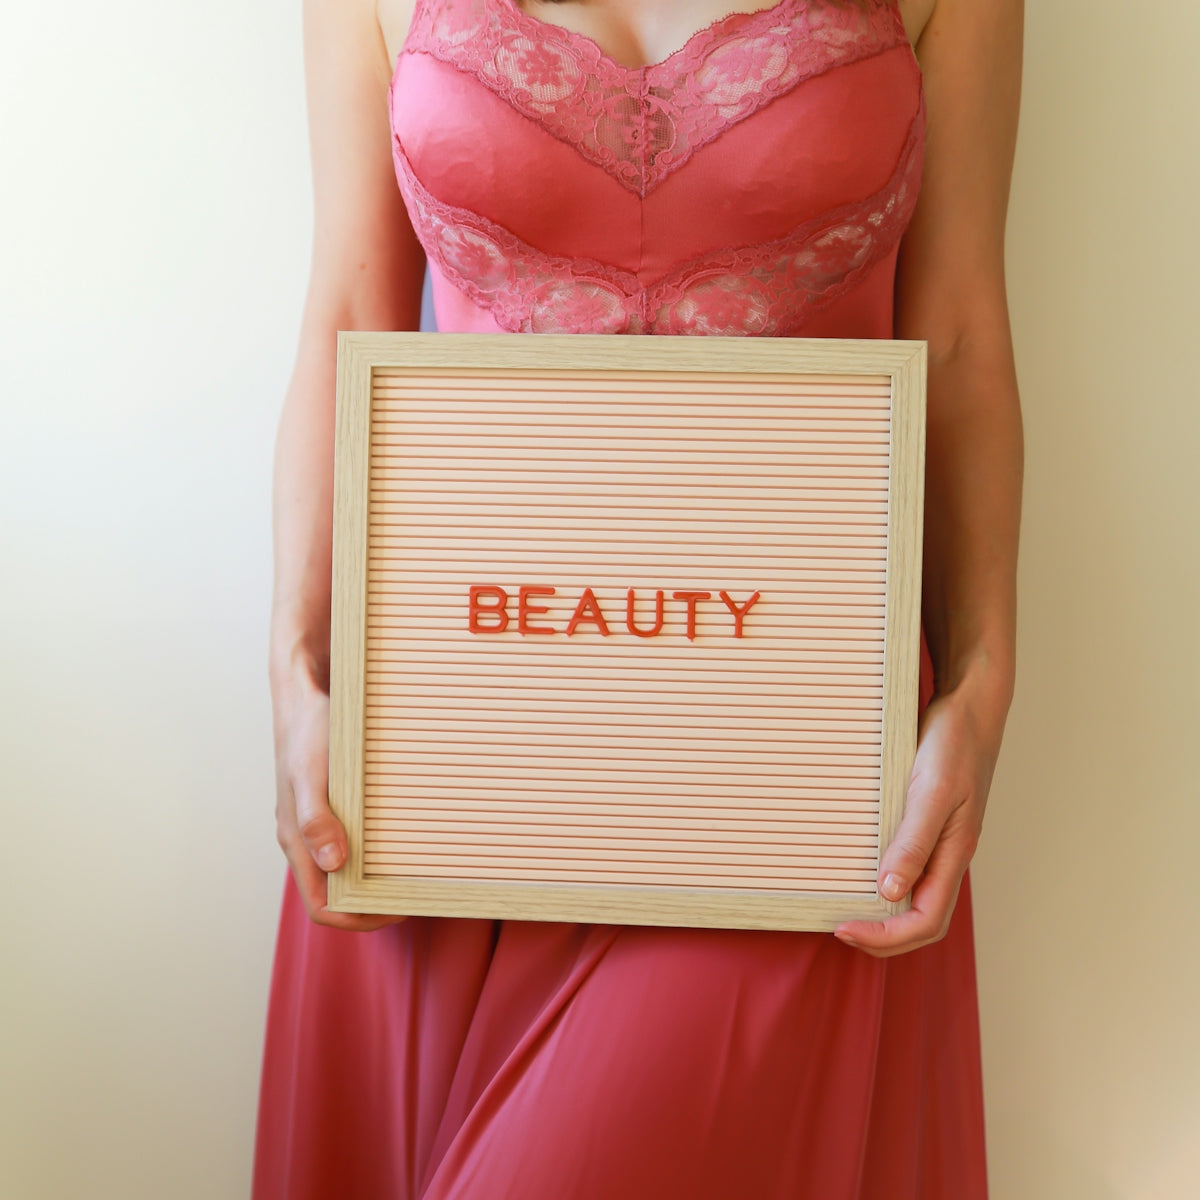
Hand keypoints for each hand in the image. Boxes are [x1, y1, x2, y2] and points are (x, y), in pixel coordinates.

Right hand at [272, 663, 405, 931]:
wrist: (306, 691)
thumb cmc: (309, 731)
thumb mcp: (312, 773)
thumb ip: (316, 819)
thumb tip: (334, 864)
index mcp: (296, 841)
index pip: (322, 906)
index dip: (358, 918)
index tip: (399, 908)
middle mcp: (307, 839)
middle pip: (338, 893)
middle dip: (374, 903)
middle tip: (418, 892)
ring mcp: (319, 822)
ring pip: (347, 868)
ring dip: (377, 877)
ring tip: (417, 870)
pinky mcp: (334, 804)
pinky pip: (354, 839)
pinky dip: (377, 849)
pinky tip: (405, 836)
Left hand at [833, 678, 1004, 956]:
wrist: (969, 706)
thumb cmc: (955, 744)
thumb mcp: (933, 792)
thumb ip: (914, 841)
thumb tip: (890, 890)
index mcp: (954, 853)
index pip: (925, 920)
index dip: (886, 936)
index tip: (844, 929)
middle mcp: (948, 854)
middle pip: (921, 918)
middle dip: (883, 936)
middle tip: (840, 929)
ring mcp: (939, 839)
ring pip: (916, 895)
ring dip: (884, 913)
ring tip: (845, 909)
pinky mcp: (928, 821)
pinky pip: (908, 865)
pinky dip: (884, 879)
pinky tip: (858, 869)